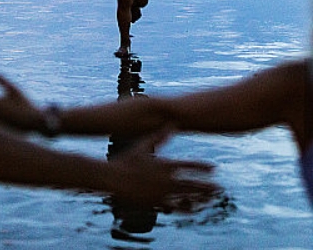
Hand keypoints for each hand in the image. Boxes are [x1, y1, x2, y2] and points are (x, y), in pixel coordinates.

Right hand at [106, 129, 220, 211]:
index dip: (203, 167)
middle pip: (194, 185)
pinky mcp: (157, 203)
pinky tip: (194, 210)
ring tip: (211, 200)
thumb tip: (171, 123)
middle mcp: (167, 180)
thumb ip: (159, 136)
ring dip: (201, 199)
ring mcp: (163, 193)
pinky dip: (187, 209)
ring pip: (187, 198)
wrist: (112, 179)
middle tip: (221, 189)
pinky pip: (175, 208)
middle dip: (208, 187)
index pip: (190, 165)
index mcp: (165, 164)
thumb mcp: (142, 145)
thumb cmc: (126, 160)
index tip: (214, 168)